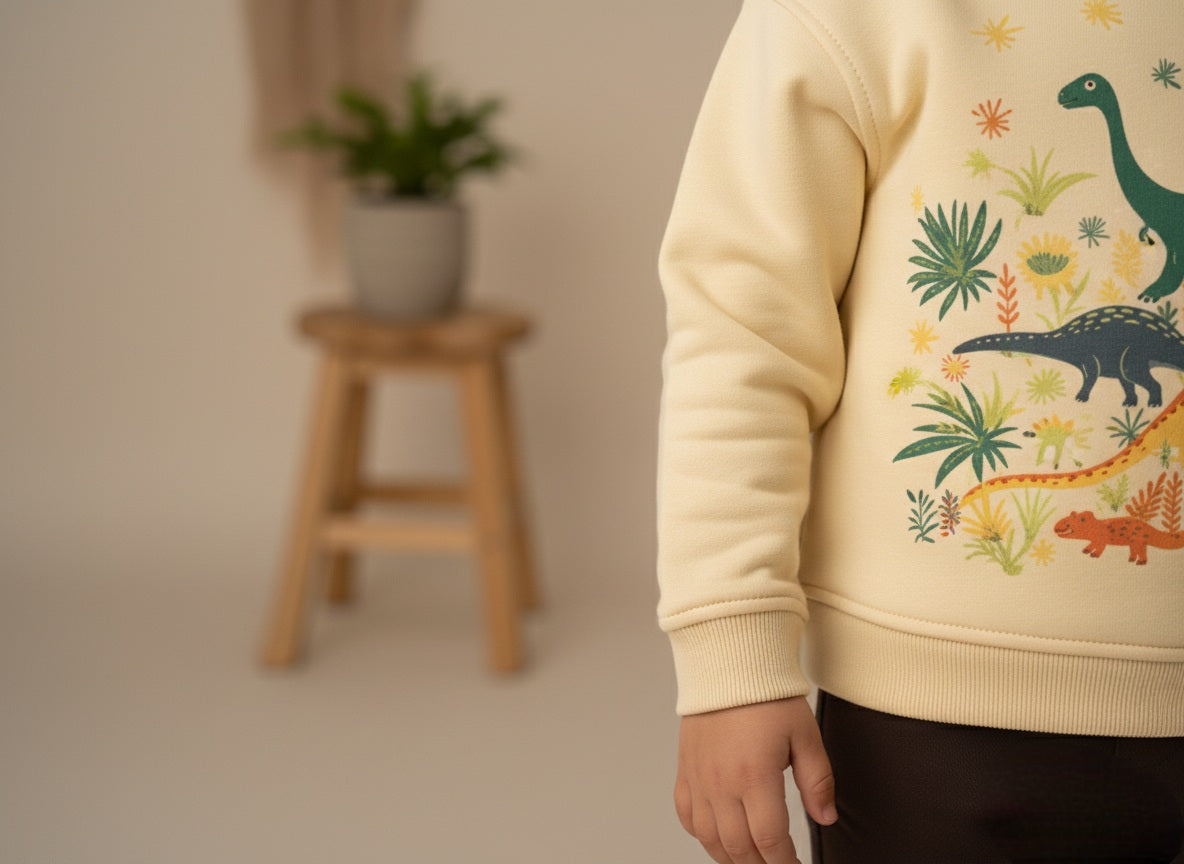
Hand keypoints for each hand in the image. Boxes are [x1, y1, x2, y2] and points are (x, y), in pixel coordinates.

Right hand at [675, 696, 835, 863]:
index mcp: (754, 775)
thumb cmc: (766, 695)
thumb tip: (826, 817)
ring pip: (710, 839)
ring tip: (754, 859)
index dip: (785, 862)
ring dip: (732, 858)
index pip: (770, 839)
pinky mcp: (685, 771)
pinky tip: (720, 837)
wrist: (727, 664)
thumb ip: (817, 780)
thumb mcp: (804, 734)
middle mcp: (721, 782)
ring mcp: (698, 779)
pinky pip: (687, 817)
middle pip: (739, 847)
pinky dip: (703, 835)